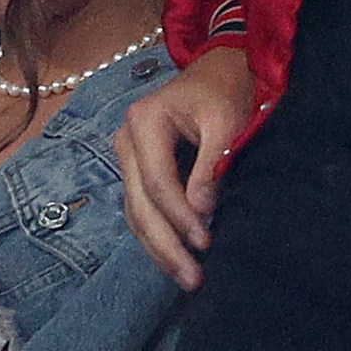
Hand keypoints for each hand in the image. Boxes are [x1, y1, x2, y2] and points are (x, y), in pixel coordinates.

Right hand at [116, 46, 252, 288]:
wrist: (219, 71)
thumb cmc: (224, 92)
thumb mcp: (224, 123)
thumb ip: (211, 165)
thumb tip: (202, 211)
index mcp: (143, 122)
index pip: (156, 182)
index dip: (180, 216)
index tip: (206, 244)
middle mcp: (126, 140)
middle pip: (138, 203)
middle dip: (165, 244)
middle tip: (194, 279)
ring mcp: (127, 155)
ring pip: (135, 211)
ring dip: (159, 247)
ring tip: (188, 279)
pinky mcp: (138, 169)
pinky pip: (141, 208)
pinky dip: (157, 235)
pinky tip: (175, 259)